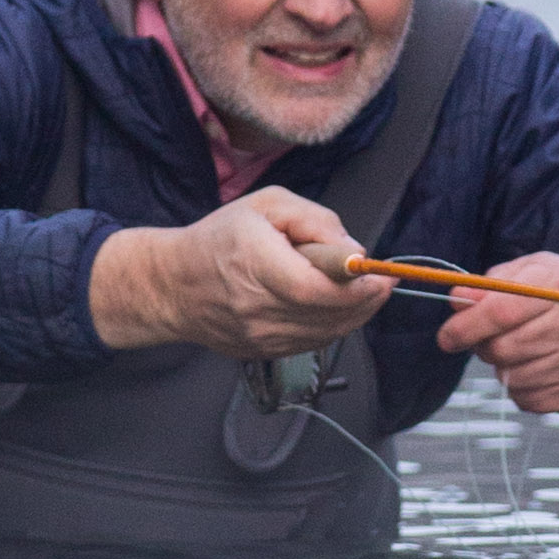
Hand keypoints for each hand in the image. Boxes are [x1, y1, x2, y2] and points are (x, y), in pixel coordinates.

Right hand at [89, 189, 388, 357]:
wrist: (174, 286)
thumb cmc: (220, 239)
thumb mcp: (267, 206)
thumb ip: (315, 220)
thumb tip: (353, 250)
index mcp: (254, 264)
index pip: (314, 289)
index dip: (355, 287)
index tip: (379, 275)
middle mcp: (256, 307)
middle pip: (327, 315)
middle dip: (366, 300)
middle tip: (383, 283)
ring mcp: (259, 336)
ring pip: (325, 334)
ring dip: (354, 316)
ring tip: (365, 294)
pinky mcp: (263, 352)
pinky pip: (311, 343)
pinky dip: (333, 327)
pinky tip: (338, 308)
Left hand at [434, 251, 558, 413]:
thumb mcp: (532, 271)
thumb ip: (492, 284)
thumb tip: (457, 299)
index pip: (501, 312)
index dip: (466, 327)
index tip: (447, 336)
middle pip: (503, 349)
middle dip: (484, 346)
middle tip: (491, 338)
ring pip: (511, 378)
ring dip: (503, 367)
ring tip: (521, 350)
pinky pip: (527, 399)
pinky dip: (520, 387)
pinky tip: (535, 367)